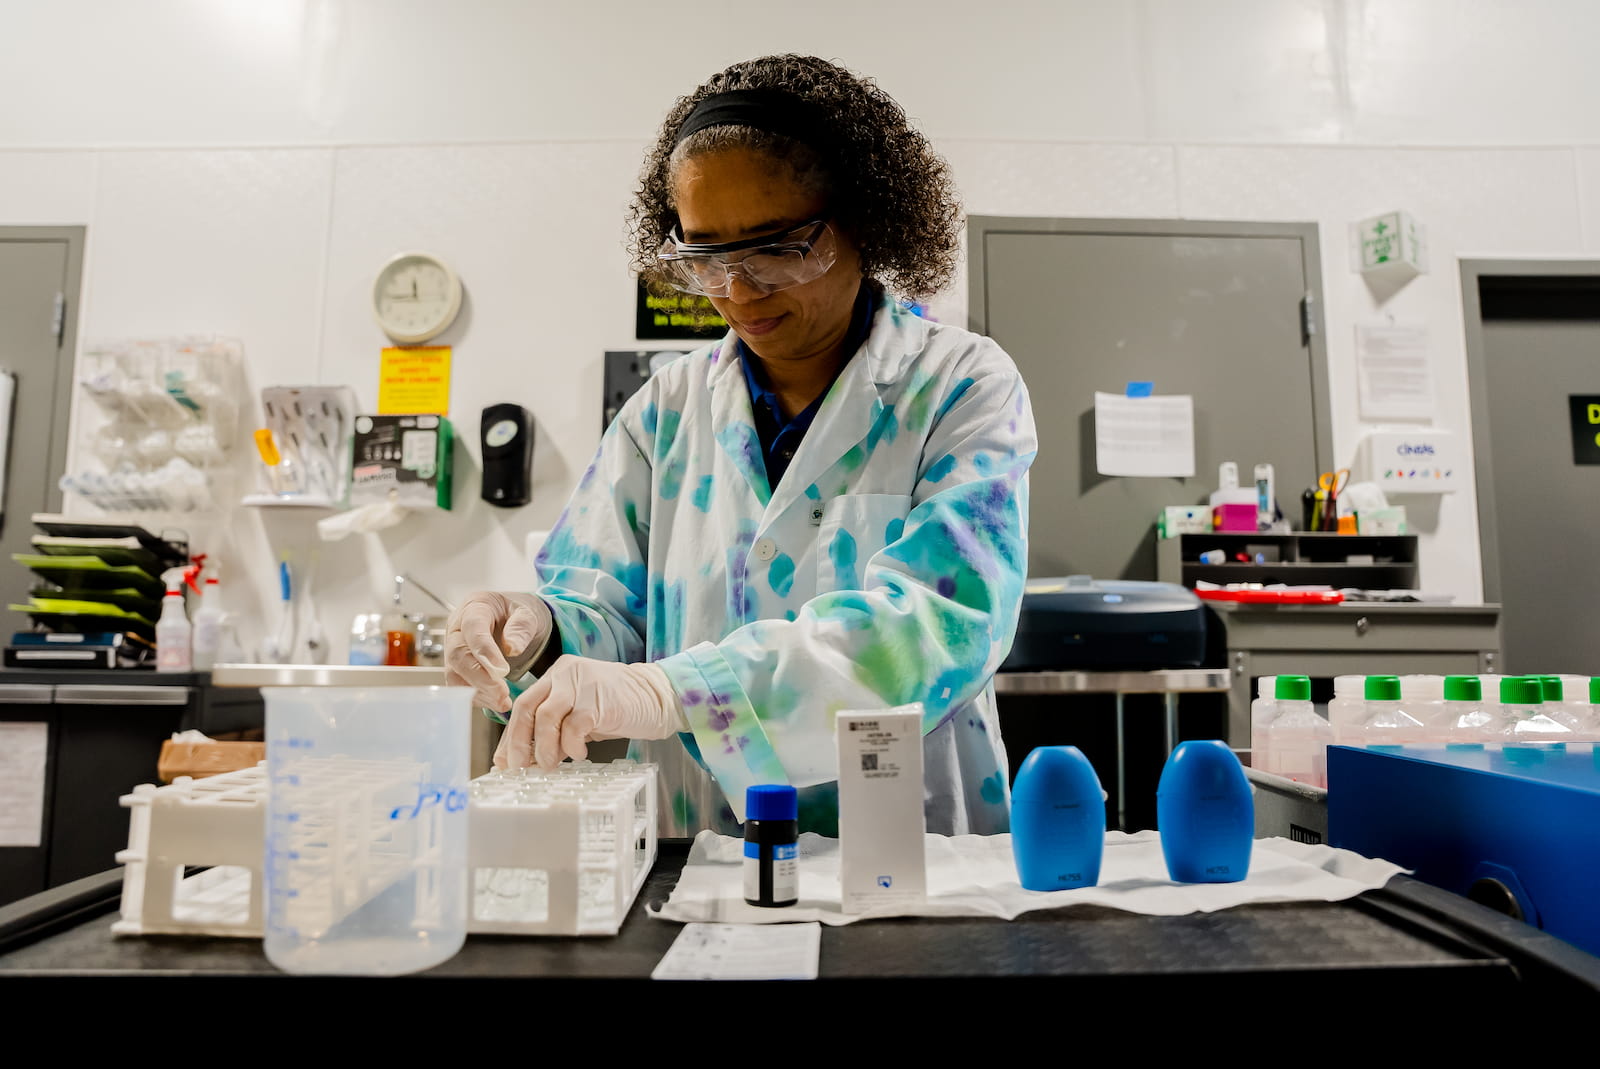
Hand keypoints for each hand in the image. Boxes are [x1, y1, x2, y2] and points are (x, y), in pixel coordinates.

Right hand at [444, 591, 552, 712]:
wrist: (510, 620)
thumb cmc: (516, 614)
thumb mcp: (527, 612)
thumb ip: (521, 626)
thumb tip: (512, 648)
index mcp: (474, 608)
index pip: (472, 628)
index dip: (484, 650)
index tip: (502, 670)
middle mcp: (457, 629)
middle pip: (458, 655)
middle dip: (480, 678)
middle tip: (502, 694)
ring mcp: (453, 650)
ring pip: (455, 674)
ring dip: (478, 692)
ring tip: (502, 702)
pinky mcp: (457, 668)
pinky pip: (460, 686)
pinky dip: (477, 697)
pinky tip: (495, 702)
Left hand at [493, 656, 686, 770]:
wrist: (659, 696)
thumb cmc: (619, 708)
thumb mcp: (581, 717)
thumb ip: (557, 731)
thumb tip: (529, 760)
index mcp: (557, 675)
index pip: (523, 704)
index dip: (511, 736)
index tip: (504, 763)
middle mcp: (565, 673)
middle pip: (527, 707)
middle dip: (519, 742)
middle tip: (520, 769)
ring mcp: (582, 683)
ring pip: (547, 717)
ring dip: (545, 747)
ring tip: (550, 765)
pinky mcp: (599, 698)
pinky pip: (575, 726)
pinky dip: (572, 745)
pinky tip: (580, 754)